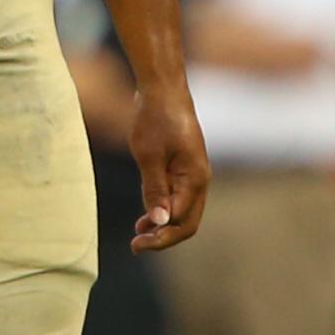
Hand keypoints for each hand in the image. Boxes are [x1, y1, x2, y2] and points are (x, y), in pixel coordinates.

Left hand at [127, 87, 209, 251]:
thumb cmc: (155, 118)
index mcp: (195, 179)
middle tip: (136, 246)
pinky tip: (145, 217)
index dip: (160, 237)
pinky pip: (177, 197)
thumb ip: (155, 190)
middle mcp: (199, 180)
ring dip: (162, 225)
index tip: (135, 243)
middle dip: (164, 237)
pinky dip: (163, 210)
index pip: (182, 222)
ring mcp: (192, 174)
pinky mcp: (183, 168)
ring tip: (138, 235)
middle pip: (187, 222)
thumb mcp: (149, 156)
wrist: (162, 89)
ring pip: (182, 211)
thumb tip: (160, 222)